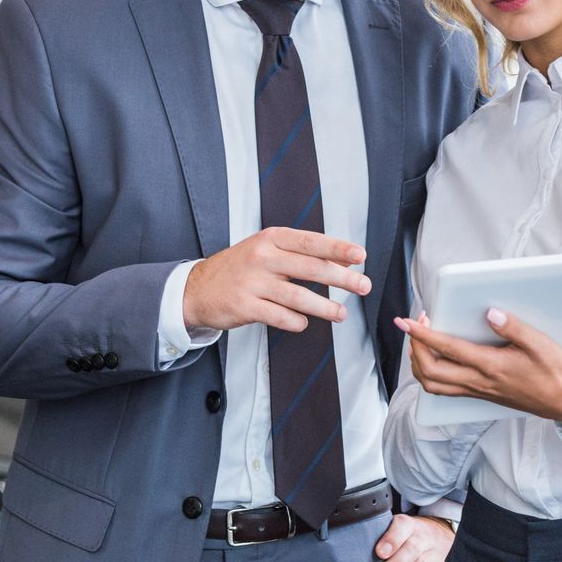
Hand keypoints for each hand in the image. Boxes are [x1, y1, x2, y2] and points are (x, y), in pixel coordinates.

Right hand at [184, 228, 372, 334]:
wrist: (197, 288)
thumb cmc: (240, 269)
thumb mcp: (268, 250)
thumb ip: (303, 253)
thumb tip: (344, 258)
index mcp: (271, 239)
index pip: (310, 242)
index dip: (337, 248)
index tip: (360, 255)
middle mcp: (263, 257)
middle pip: (310, 268)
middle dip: (341, 279)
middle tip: (363, 286)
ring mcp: (253, 282)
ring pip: (298, 297)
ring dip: (324, 307)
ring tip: (341, 314)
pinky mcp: (245, 306)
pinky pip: (280, 317)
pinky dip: (297, 322)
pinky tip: (303, 323)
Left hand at [370, 512, 455, 561]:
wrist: (444, 536)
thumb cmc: (409, 538)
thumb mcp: (398, 530)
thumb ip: (381, 539)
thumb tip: (355, 556)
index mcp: (411, 525)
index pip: (403, 527)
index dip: (392, 540)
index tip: (379, 553)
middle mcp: (425, 538)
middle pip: (411, 551)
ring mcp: (437, 556)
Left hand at [394, 307, 561, 422]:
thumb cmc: (554, 372)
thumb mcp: (540, 344)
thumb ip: (513, 327)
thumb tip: (490, 313)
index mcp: (491, 366)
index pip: (447, 349)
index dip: (423, 335)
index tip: (407, 322)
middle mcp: (479, 382)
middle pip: (430, 371)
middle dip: (415, 348)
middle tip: (416, 326)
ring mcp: (477, 391)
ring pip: (433, 385)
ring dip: (419, 364)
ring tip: (420, 342)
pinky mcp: (480, 395)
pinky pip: (444, 390)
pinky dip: (430, 375)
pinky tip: (434, 360)